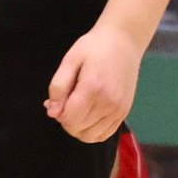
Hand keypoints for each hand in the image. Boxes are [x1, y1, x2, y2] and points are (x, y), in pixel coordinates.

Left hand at [42, 17, 146, 144]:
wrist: (124, 41)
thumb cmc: (93, 48)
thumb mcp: (69, 61)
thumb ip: (58, 88)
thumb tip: (53, 113)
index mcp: (93, 89)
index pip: (69, 120)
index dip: (58, 114)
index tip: (57, 101)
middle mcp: (109, 104)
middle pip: (79, 130)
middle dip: (66, 120)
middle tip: (66, 101)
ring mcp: (119, 110)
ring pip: (92, 136)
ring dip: (78, 127)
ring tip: (77, 107)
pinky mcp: (125, 112)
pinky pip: (105, 134)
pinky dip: (92, 130)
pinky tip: (87, 115)